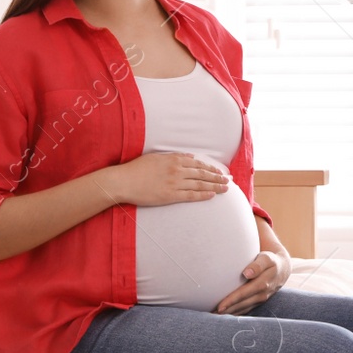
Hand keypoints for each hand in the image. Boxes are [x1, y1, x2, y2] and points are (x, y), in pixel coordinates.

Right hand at [105, 153, 230, 206]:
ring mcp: (174, 183)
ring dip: (214, 186)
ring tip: (225, 188)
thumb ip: (174, 156)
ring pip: (200, 184)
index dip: (211, 168)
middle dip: (217, 177)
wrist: (124, 181)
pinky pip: (191, 195)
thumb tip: (189, 156)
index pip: (198, 164)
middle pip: (202, 174)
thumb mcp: (156, 157)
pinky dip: (203, 195)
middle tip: (228, 180)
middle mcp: (177, 170)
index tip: (220, 171)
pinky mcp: (170, 195)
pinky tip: (212, 195)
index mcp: (173, 160)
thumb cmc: (137, 169)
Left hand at [216, 250, 290, 314]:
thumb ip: (257, 265)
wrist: (282, 269)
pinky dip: (235, 313)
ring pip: (243, 309)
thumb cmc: (270, 261)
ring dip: (230, 314)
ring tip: (214, 317)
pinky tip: (225, 315)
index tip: (220, 306)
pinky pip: (246, 310)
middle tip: (211, 315)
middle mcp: (262, 294)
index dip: (232, 300)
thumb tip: (247, 273)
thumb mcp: (267, 259)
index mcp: (263, 283)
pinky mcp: (258, 302)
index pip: (244, 293)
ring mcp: (261, 300)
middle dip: (227, 310)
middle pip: (242, 304)